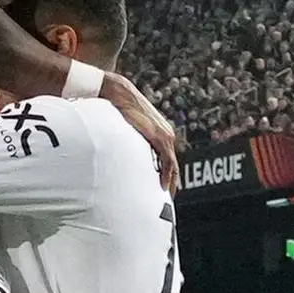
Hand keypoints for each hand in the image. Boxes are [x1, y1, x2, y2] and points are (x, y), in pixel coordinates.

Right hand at [102, 70, 183, 188]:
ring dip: (170, 182)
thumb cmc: (120, 109)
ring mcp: (166, 136)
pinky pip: (167, 161)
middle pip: (173, 165)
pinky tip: (162, 186)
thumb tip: (122, 152)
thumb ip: (131, 140)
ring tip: (166, 197)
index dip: (168, 175)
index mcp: (161, 134)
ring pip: (173, 166)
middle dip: (172, 182)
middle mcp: (167, 136)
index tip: (163, 189)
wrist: (120, 94)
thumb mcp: (128, 129)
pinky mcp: (160, 137)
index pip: (168, 160)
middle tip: (167, 198)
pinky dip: (166, 174)